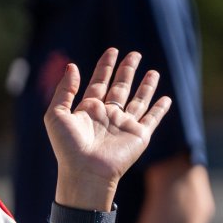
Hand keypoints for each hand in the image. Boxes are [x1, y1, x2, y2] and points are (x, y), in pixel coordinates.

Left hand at [45, 49, 172, 207]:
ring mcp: (124, 125)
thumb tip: (72, 66)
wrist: (85, 171)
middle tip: (134, 54)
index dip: (105, 67)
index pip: (99, 82)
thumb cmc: (68, 147)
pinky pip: (152, 118)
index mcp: (88, 110)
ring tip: (153, 71)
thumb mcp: (57, 114)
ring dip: (146, 86)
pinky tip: (166, 98)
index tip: (112, 51)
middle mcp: (108, 115)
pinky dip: (159, 109)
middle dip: (126, 70)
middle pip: (120, 87)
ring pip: (138, 100)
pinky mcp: (139, 135)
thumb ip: (65, 89)